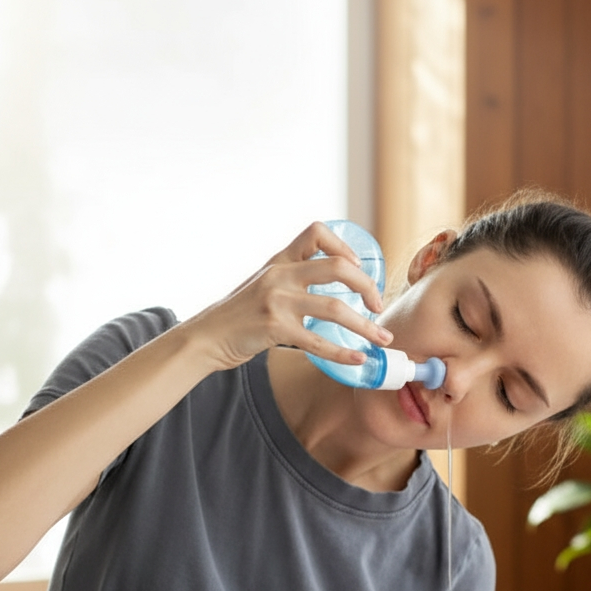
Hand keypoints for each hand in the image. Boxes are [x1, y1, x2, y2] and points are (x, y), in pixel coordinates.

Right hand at [182, 222, 394, 371]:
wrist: (206, 336)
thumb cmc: (241, 313)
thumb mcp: (264, 283)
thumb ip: (292, 277)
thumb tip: (334, 279)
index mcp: (280, 260)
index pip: (317, 232)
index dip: (344, 245)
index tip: (358, 267)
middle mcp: (280, 275)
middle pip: (338, 268)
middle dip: (367, 287)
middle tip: (379, 305)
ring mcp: (277, 301)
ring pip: (335, 309)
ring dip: (366, 326)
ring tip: (383, 340)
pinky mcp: (275, 328)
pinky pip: (319, 342)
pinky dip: (343, 353)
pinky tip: (359, 358)